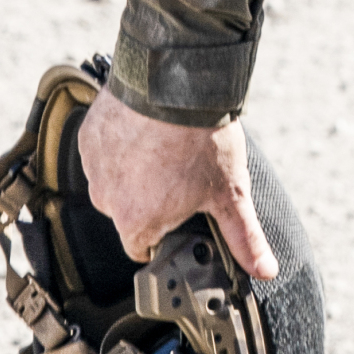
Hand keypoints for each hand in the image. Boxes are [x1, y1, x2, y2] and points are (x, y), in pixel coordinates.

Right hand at [78, 85, 278, 279]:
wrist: (177, 83)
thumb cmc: (202, 139)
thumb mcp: (231, 193)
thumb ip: (244, 237)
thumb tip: (265, 271)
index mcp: (137, 224)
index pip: (144, 247)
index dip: (167, 232)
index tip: (182, 213)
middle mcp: (107, 202)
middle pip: (131, 212)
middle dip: (154, 197)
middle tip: (183, 171)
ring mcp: (94, 168)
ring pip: (116, 181)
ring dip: (137, 169)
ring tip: (169, 147)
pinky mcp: (89, 137)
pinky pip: (105, 149)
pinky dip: (123, 143)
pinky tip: (148, 129)